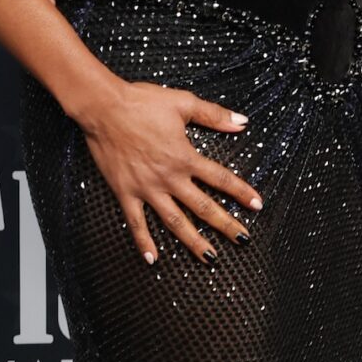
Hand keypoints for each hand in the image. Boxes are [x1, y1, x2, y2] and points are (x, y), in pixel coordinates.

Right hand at [80, 79, 262, 262]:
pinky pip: (136, 222)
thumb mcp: (183, 103)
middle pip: (203, 207)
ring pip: (175, 221)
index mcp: (185, 156)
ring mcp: (147, 188)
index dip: (241, 191)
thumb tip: (241, 121)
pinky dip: (143, 242)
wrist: (103, 107)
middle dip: (226, 225)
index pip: (220, 178)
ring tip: (210, 258)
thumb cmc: (140, 102)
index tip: (257, 204)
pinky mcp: (125, 192)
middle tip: (243, 240)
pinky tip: (153, 260)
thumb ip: (214, 115)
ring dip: (194, 241)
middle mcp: (169, 177)